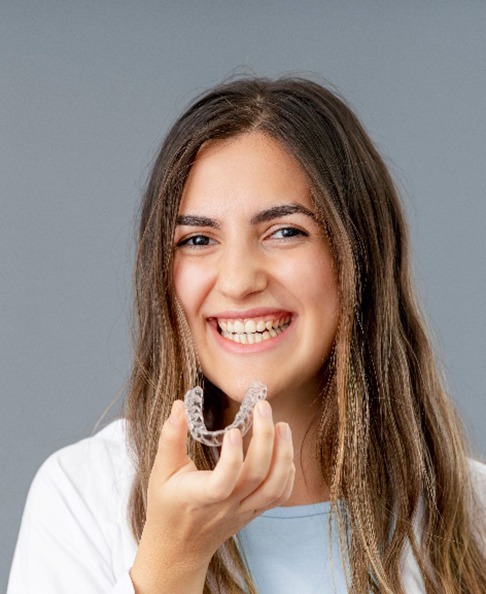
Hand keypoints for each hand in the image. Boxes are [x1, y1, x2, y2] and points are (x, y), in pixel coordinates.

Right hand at [130, 398, 294, 592]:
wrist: (180, 548)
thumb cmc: (167, 505)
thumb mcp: (161, 471)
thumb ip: (170, 438)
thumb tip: (179, 406)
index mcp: (200, 497)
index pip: (222, 483)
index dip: (232, 458)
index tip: (233, 429)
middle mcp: (227, 506)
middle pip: (257, 476)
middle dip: (265, 438)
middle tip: (263, 407)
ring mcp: (245, 510)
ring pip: (274, 488)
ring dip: (284, 455)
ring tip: (282, 426)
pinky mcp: (255, 511)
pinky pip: (279, 496)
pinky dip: (287, 473)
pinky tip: (284, 449)